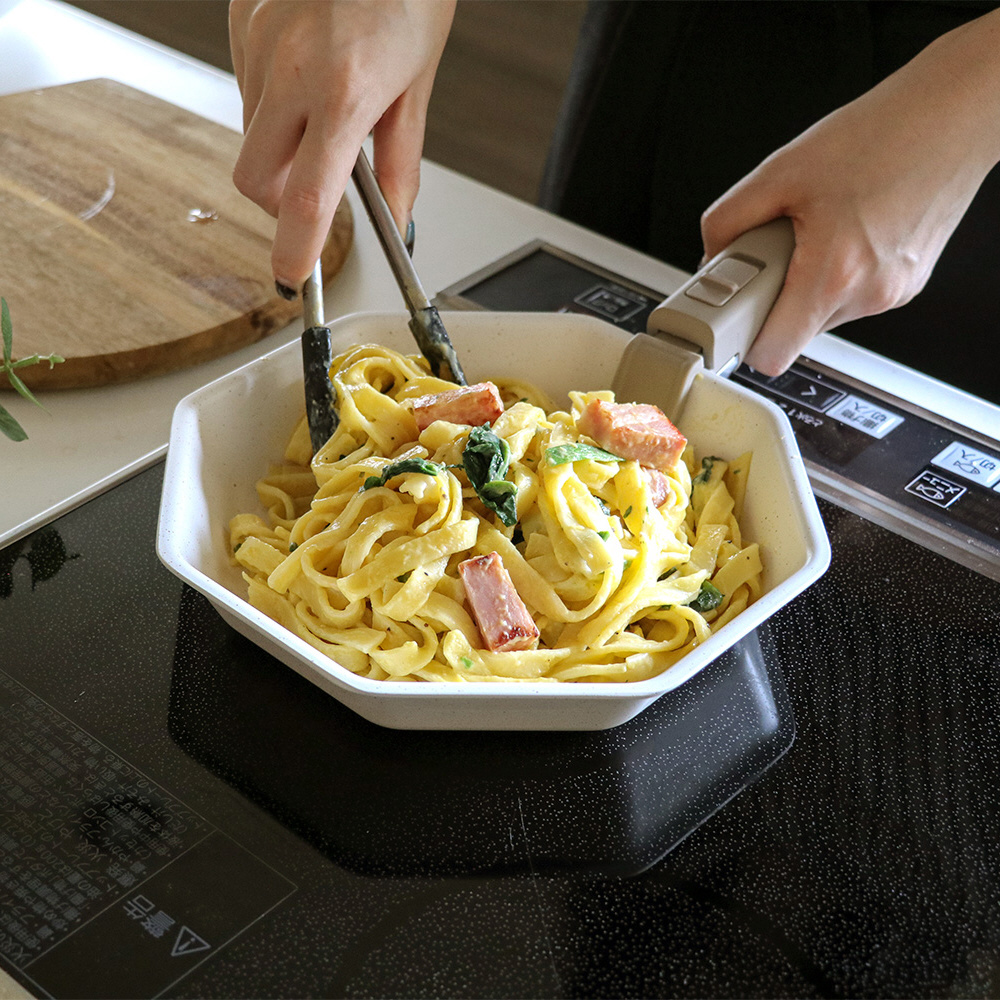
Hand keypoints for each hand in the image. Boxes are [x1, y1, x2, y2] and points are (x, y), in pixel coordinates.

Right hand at [229, 0, 455, 289]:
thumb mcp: (419, 83)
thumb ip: (402, 161)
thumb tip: (398, 219)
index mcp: (343, 93)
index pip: (307, 198)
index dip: (295, 248)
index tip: (293, 278)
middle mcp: (290, 69)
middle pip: (254, 181)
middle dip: (280, 202)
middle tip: (315, 189)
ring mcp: (257, 42)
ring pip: (249, 134)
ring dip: (279, 147)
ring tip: (324, 108)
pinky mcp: (240, 20)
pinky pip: (245, 87)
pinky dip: (272, 102)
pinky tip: (305, 72)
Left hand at [700, 9, 999, 374]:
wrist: (954, 112)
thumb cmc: (882, 133)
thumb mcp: (780, 171)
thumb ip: (728, 222)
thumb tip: (710, 259)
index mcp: (833, 274)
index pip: (772, 355)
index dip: (745, 339)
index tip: (734, 318)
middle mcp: (868, 294)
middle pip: (795, 331)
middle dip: (776, 295)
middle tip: (780, 246)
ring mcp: (893, 293)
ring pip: (823, 312)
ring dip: (808, 281)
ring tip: (822, 226)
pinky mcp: (907, 284)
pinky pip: (852, 295)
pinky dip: (837, 271)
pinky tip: (848, 226)